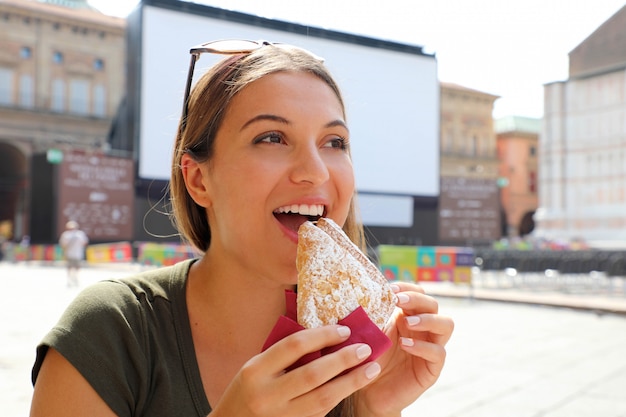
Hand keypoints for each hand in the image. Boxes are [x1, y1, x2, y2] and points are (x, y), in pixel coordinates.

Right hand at [210, 325, 380, 416]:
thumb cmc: (247, 390)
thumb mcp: (256, 367)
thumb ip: (283, 354)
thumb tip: (324, 335)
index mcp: (255, 370)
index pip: (294, 346)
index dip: (322, 335)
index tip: (344, 330)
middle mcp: (266, 394)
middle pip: (312, 374)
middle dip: (343, 360)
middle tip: (365, 348)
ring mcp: (280, 416)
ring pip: (323, 398)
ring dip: (351, 382)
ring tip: (371, 369)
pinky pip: (320, 412)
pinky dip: (339, 397)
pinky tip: (352, 386)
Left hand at [356, 281, 453, 415]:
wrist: (368, 390)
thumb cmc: (368, 357)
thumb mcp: (369, 332)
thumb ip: (372, 313)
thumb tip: (362, 291)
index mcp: (408, 315)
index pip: (418, 292)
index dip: (407, 287)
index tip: (390, 288)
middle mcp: (423, 328)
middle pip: (433, 304)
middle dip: (417, 299)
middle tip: (398, 301)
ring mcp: (431, 346)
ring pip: (446, 324)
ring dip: (428, 319)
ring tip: (408, 322)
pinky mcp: (432, 368)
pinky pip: (438, 352)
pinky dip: (423, 346)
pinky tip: (406, 345)